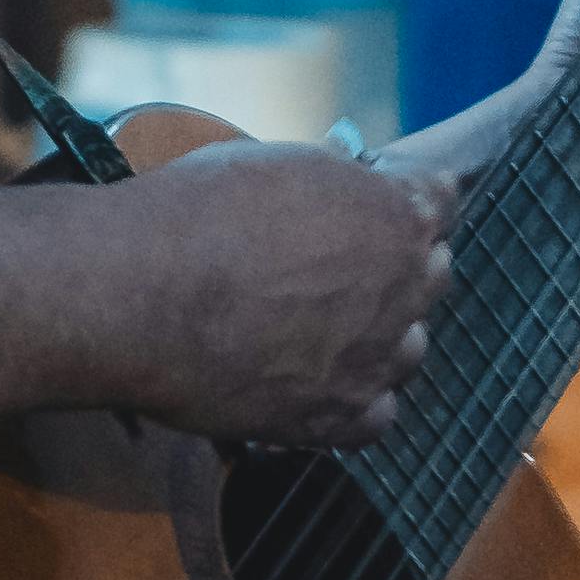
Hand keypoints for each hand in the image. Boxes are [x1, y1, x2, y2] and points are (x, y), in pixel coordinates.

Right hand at [87, 138, 456, 446]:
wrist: (139, 294)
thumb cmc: (195, 214)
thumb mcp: (274, 164)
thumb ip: (328, 176)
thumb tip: (344, 162)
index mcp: (395, 214)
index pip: (440, 202)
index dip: (405, 199)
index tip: (374, 204)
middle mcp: (403, 288)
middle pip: (431, 275)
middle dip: (398, 264)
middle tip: (344, 265)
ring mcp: (375, 359)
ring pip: (410, 349)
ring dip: (382, 336)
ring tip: (325, 329)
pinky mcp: (338, 417)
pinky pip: (377, 415)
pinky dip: (356, 399)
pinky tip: (318, 383)